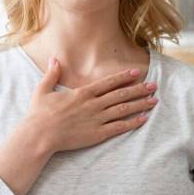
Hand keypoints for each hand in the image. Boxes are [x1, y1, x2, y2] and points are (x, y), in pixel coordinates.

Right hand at [25, 56, 157, 153]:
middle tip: (154, 85)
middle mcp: (93, 104)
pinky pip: (119, 127)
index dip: (124, 77)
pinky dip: (133, 122)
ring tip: (154, 100)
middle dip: (139, 89)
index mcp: (83, 93)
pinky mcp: (97, 134)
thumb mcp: (43, 90)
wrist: (39, 135)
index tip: (137, 73)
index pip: (108, 82)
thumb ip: (52, 74)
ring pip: (124, 109)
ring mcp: (97, 119)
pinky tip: (144, 119)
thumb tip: (54, 59)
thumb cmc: (39, 114)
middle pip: (121, 94)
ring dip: (140, 104)